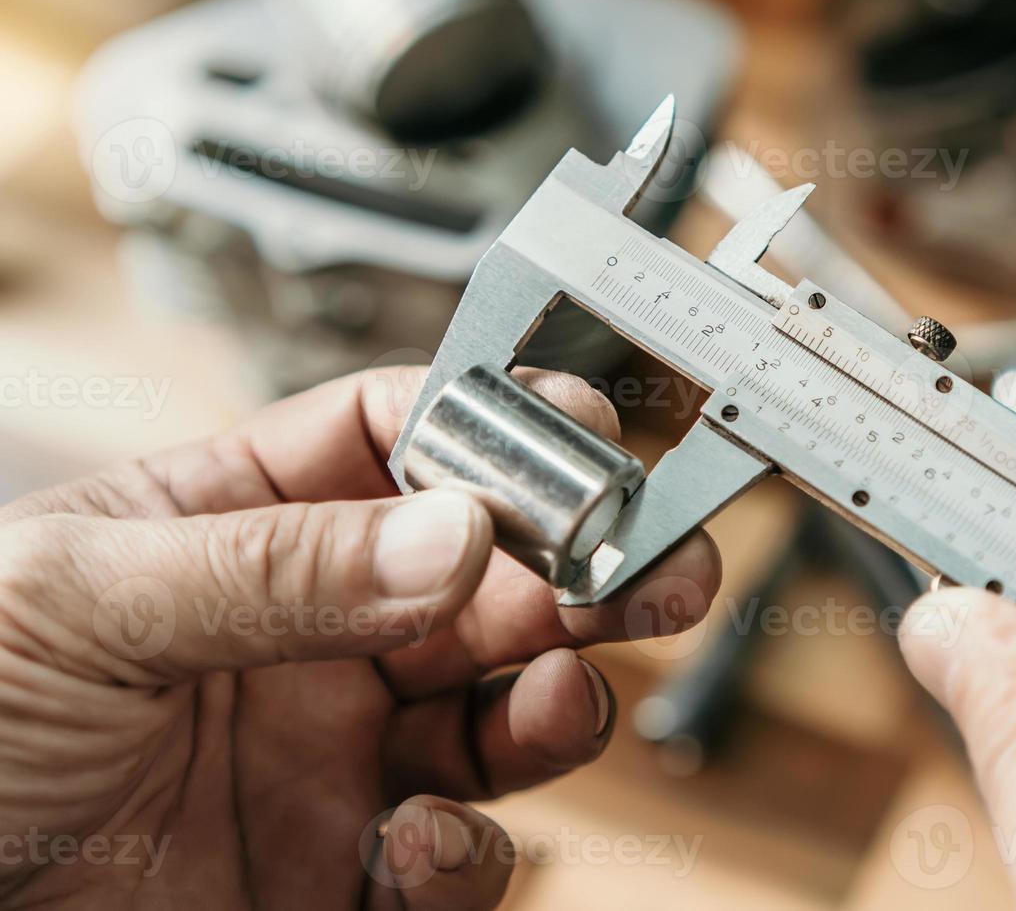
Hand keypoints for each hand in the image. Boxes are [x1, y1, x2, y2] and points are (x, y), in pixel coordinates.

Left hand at [0, 366, 719, 908]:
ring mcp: (336, 755)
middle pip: (493, 575)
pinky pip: (457, 860)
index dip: (501, 430)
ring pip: (505, 711)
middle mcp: (313, 634)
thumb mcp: (81, 600)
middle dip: (585, 565)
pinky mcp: (344, 874)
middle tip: (652, 567)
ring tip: (556, 694)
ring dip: (558, 699)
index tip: (582, 437)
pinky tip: (412, 843)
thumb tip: (453, 529)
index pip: (402, 445)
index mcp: (243, 527)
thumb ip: (276, 564)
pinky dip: (465, 860)